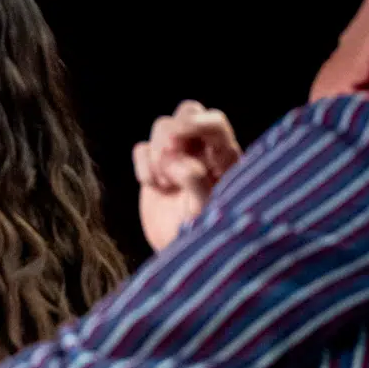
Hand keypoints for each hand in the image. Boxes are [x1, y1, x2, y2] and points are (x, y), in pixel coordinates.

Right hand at [133, 100, 241, 251]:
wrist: (180, 257)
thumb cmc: (204, 238)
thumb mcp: (207, 214)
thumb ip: (197, 184)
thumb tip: (180, 161)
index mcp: (226, 158)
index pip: (215, 123)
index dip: (197, 123)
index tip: (179, 139)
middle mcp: (204, 151)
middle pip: (187, 111)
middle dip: (173, 132)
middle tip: (168, 160)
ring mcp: (178, 158)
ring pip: (162, 126)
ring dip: (157, 153)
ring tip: (165, 184)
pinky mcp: (155, 168)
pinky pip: (142, 148)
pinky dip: (143, 165)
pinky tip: (154, 186)